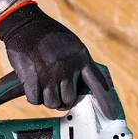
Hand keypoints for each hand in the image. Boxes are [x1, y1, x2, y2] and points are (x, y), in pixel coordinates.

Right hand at [0, 3, 118, 118]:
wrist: (25, 24)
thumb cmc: (49, 34)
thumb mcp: (71, 45)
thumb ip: (78, 64)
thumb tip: (83, 86)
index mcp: (81, 57)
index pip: (98, 84)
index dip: (106, 102)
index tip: (112, 115)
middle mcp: (68, 67)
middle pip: (69, 99)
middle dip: (62, 100)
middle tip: (55, 92)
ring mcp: (50, 74)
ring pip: (52, 103)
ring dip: (46, 99)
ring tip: (43, 85)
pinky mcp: (33, 78)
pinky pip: (35, 100)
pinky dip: (33, 96)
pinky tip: (32, 83)